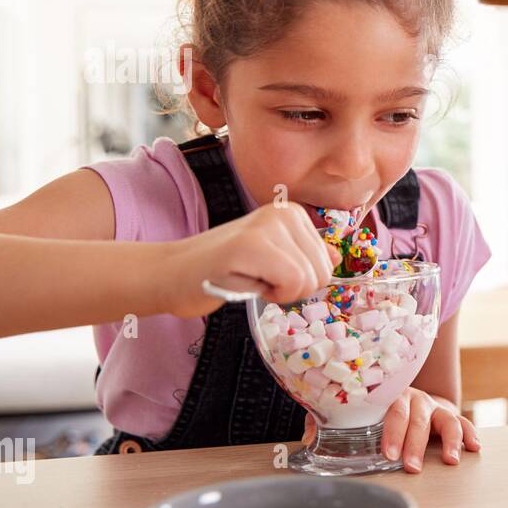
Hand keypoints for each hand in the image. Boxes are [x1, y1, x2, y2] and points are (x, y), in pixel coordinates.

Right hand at [161, 202, 341, 316]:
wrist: (171, 274)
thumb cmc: (222, 270)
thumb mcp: (273, 259)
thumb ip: (305, 256)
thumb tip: (336, 258)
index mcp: (292, 214)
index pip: (328, 264)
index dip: (301, 282)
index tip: (269, 274)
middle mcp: (283, 213)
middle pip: (322, 273)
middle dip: (293, 289)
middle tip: (257, 278)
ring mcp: (266, 226)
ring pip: (308, 280)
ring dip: (278, 292)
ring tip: (247, 277)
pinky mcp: (249, 246)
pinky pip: (290, 283)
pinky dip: (268, 294)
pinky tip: (242, 282)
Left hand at [302, 387, 480, 471]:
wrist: (407, 391)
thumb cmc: (376, 408)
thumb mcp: (354, 411)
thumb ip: (330, 422)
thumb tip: (307, 440)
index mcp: (390, 395)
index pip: (391, 411)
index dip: (390, 431)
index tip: (387, 454)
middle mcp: (415, 398)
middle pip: (417, 418)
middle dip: (414, 443)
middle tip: (410, 466)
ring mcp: (434, 407)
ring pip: (445, 419)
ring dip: (448, 440)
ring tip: (450, 461)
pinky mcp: (450, 415)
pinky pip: (463, 422)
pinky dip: (470, 434)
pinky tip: (475, 448)